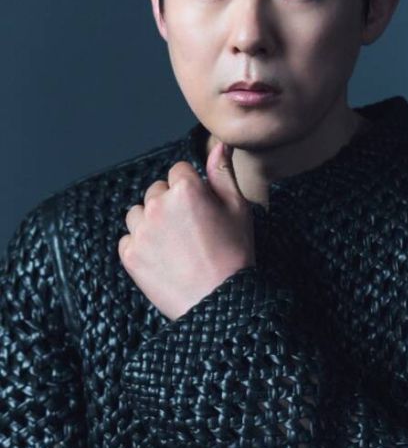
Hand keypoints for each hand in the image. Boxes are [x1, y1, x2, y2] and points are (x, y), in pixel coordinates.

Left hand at [118, 140, 255, 319]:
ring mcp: (141, 230)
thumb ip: (223, 172)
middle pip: (157, 190)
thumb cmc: (234, 254)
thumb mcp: (238, 208)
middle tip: (192, 231)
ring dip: (152, 222)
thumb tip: (218, 144)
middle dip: (171, 204)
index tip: (202, 210)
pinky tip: (164, 258)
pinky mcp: (129, 255)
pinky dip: (142, 245)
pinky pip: (129, 239)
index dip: (192, 189)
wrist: (219, 303)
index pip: (179, 171)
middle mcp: (158, 205)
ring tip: (176, 244)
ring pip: (139, 212)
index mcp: (186, 189)